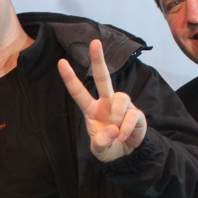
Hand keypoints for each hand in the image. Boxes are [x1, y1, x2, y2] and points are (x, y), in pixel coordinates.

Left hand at [58, 40, 146, 161]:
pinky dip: (126, 128)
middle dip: (98, 60)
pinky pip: (132, 115)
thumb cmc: (109, 147)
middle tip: (95, 42)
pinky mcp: (136, 113)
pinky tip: (123, 137)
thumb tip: (113, 130)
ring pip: (121, 97)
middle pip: (103, 77)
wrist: (127, 155)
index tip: (61, 62)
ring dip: (117, 115)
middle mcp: (107, 103)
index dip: (70, 78)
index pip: (79, 92)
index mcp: (92, 109)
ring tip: (116, 131)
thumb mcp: (99, 150)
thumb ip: (101, 142)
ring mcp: (122, 106)